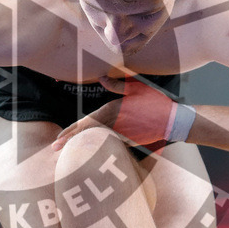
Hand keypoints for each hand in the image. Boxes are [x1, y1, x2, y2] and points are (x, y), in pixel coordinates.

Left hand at [52, 77, 174, 149]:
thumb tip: (100, 77)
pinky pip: (110, 143)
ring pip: (97, 139)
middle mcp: (114, 124)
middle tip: (54, 147)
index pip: (87, 122)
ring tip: (66, 149)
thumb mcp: (136, 88)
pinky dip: (98, 147)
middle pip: (88, 133)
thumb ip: (116, 85)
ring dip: (82, 144)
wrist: (173, 120)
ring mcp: (121, 135)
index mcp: (113, 110)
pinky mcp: (128, 142)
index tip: (59, 138)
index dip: (71, 130)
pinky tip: (89, 150)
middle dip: (70, 140)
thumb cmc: (155, 101)